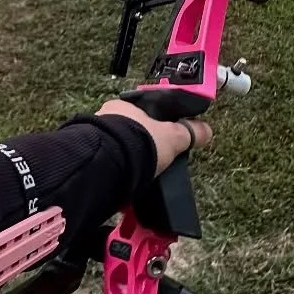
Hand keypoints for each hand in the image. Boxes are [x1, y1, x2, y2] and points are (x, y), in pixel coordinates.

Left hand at [97, 99, 212, 175]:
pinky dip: (116, 177)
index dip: (153, 126)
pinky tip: (125, 187)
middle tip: (152, 164)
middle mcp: (105, 120)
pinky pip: (105, 168)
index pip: (141, 113)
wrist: (109, 164)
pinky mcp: (89, 161)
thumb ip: (189, 132)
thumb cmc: (136, 141)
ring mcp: (94, 140)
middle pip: (127, 133)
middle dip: (139, 148)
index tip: (161, 140)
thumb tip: (205, 130)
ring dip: (126, 163)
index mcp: (124, 107)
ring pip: (115, 151)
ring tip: (139, 179)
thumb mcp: (174, 136)